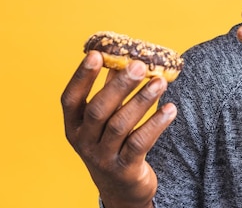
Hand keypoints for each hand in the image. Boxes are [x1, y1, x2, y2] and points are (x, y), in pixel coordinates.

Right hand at [61, 51, 176, 207]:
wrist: (121, 187)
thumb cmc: (114, 141)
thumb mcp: (107, 117)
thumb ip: (111, 89)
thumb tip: (124, 54)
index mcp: (74, 124)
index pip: (71, 98)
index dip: (82, 76)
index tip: (96, 54)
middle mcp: (83, 142)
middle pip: (99, 110)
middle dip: (120, 86)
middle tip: (140, 65)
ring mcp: (102, 158)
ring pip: (121, 125)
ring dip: (142, 100)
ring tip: (161, 82)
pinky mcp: (124, 169)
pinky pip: (140, 143)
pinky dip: (156, 124)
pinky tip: (170, 109)